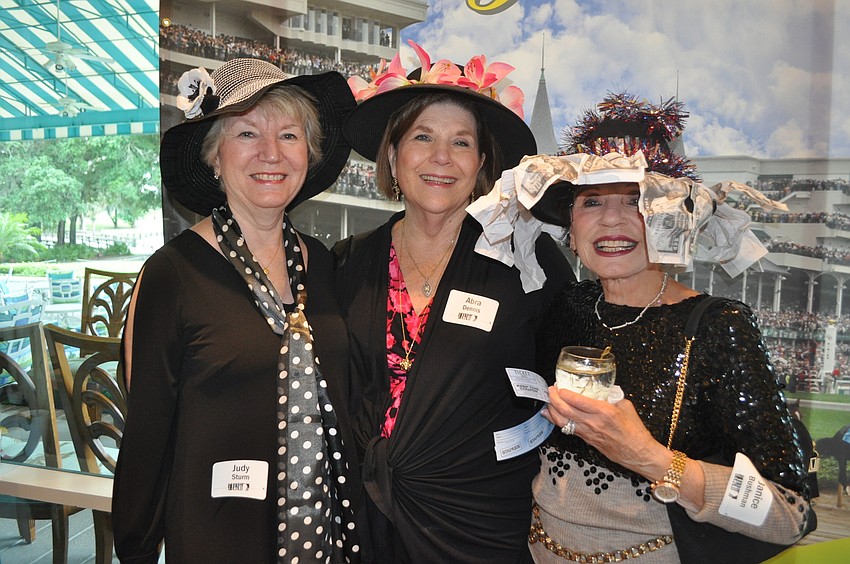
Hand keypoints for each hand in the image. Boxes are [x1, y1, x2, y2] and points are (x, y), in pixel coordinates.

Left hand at [542, 386, 669, 479]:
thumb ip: (611, 396)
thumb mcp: (626, 406)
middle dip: (554, 398)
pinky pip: (567, 429)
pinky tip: (551, 415)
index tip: (559, 385)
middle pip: (565, 410)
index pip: (577, 400)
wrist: (639, 453)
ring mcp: (588, 433)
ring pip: (562, 421)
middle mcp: (593, 422)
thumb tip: (601, 390)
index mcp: (604, 411)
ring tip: (548, 401)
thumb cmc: (635, 432)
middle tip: (550, 390)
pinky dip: (557, 421)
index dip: (564, 392)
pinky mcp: (587, 440)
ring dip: (552, 410)